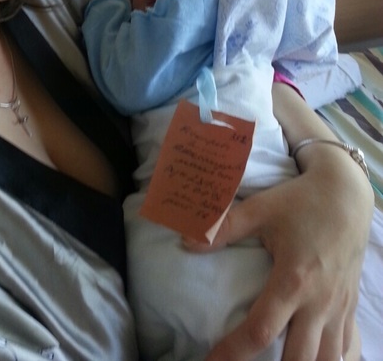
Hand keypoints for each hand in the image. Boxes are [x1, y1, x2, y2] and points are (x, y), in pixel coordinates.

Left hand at [185, 150, 372, 360]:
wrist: (346, 194)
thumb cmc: (301, 201)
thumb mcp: (261, 209)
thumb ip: (225, 227)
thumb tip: (188, 242)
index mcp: (292, 280)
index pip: (260, 330)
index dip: (232, 353)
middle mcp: (318, 302)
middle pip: (299, 359)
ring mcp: (338, 308)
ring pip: (328, 360)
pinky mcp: (349, 307)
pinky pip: (346, 347)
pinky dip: (330, 359)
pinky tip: (312, 357)